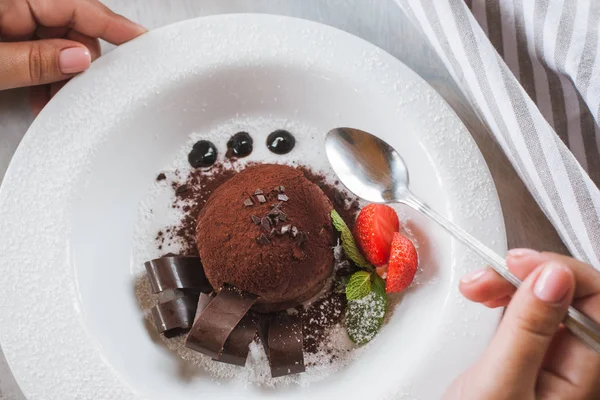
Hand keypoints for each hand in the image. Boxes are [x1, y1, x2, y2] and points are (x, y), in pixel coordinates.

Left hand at [0, 0, 145, 113]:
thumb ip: (34, 61)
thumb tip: (78, 60)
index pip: (77, 6)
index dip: (114, 25)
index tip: (141, 39)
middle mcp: (13, 1)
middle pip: (70, 27)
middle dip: (78, 65)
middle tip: (77, 95)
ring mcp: (7, 15)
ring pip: (54, 41)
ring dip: (59, 75)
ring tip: (52, 103)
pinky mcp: (3, 30)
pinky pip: (34, 47)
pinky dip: (41, 72)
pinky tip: (39, 95)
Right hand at [445, 250, 599, 398]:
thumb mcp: (500, 382)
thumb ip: (528, 330)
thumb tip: (554, 275)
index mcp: (583, 375)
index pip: (597, 301)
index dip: (559, 271)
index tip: (517, 263)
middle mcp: (574, 366)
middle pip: (571, 295)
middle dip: (527, 274)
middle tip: (488, 274)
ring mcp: (553, 362)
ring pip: (548, 299)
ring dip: (511, 282)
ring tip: (476, 286)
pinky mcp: (530, 357)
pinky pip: (529, 313)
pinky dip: (505, 297)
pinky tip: (486, 297)